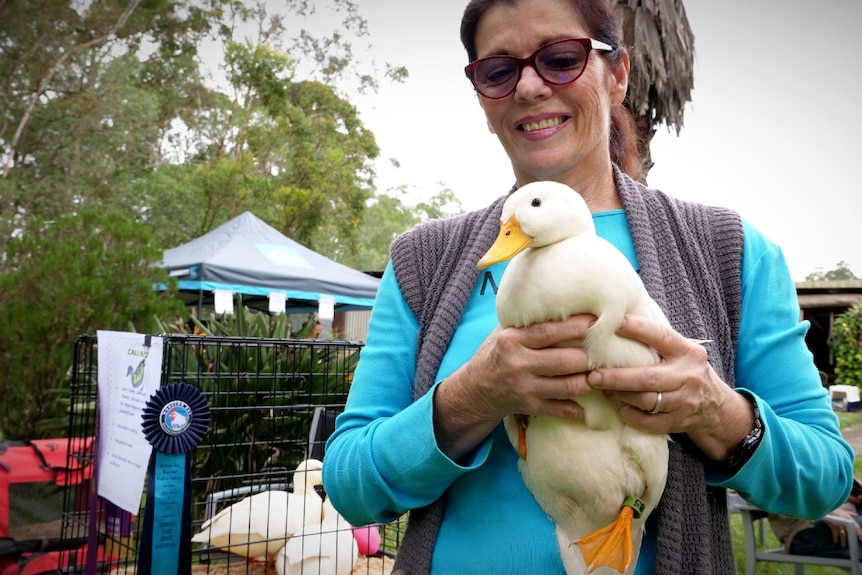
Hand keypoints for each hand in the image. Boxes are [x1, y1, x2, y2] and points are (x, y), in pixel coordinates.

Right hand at [461, 313, 596, 420]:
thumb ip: (526, 321)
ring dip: (589, 381)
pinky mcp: (529, 407)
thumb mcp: (503, 333)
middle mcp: (518, 364)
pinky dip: (577, 410)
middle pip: (565, 360)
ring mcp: (525, 387)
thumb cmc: (495, 355)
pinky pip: (560, 410)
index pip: (549, 331)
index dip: (576, 326)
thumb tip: (558, 299)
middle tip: (606, 350)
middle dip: (589, 356)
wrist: (474, 390)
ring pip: (568, 386)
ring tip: (602, 374)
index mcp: (512, 340)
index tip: (597, 320)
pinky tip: (590, 406)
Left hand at [584, 314, 753, 461]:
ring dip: (619, 395)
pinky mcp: (677, 422)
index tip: (614, 323)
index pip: (661, 337)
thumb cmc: (687, 370)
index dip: (638, 329)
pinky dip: (629, 415)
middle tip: (593, 375)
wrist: (716, 407)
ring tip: (601, 388)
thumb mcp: (681, 351)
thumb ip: (658, 340)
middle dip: (617, 377)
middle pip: (648, 378)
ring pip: (646, 401)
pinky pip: (648, 422)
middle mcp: (688, 376)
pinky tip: (617, 406)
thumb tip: (619, 318)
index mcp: (688, 352)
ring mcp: (684, 402)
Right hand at [823, 508, 861, 545]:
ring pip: (843, 533)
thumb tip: (856, 515)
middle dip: (852, 537)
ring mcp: (838, 523)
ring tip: (843, 545)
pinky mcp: (832, 525)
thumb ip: (850, 513)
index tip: (861, 539)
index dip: (859, 533)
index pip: (856, 526)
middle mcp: (845, 521)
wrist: (826, 508)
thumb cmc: (835, 510)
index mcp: (849, 518)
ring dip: (843, 540)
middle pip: (850, 531)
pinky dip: (835, 537)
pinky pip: (835, 533)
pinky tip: (835, 542)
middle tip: (853, 544)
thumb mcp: (844, 511)